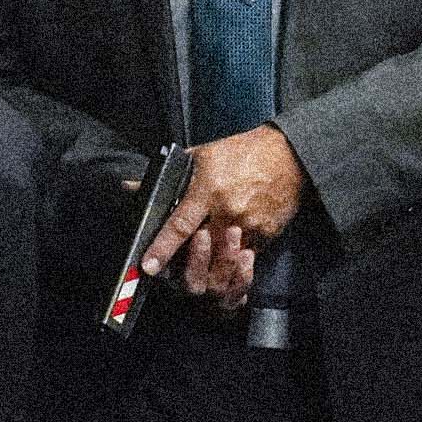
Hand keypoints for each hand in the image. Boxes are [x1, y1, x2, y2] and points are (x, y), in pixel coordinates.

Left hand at [142, 124, 305, 306]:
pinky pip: (245, 259)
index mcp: (207, 191)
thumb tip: (132, 186)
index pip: (179, 226)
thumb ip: (167, 177)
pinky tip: (226, 253)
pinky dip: (233, 261)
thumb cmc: (241, 152)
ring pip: (224, 262)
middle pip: (203, 252)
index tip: (148, 266)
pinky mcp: (267, 235)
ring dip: (211, 266)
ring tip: (203, 262)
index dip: (162, 248)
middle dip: (189, 266)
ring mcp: (250, 226)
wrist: (288, 155)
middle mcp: (228, 212)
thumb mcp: (200, 156)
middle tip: (177, 269)